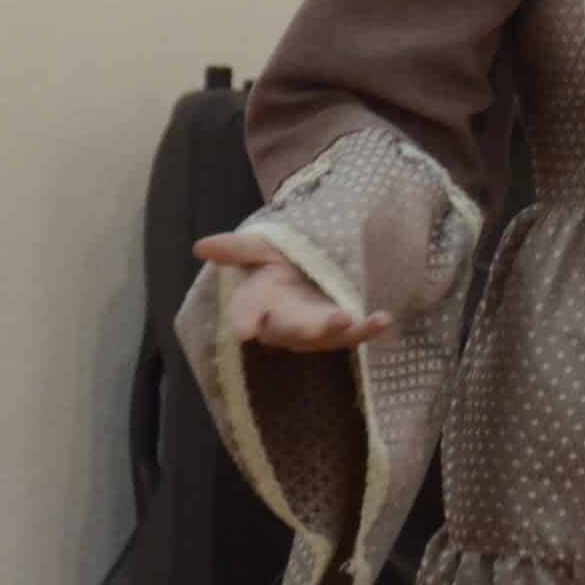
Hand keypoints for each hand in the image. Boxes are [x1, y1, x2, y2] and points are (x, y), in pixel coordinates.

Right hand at [192, 230, 392, 352]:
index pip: (246, 313)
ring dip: (340, 331)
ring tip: (353, 318)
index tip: (243, 330)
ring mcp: (311, 330)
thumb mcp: (258, 248)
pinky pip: (353, 335)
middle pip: (290, 330)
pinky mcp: (338, 331)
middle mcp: (282, 322)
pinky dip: (369, 329)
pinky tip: (384, 319)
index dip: (244, 321)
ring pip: (324, 338)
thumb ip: (236, 248)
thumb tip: (200, 246)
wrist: (304, 270)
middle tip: (327, 321)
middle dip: (306, 328)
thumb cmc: (276, 261)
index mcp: (257, 301)